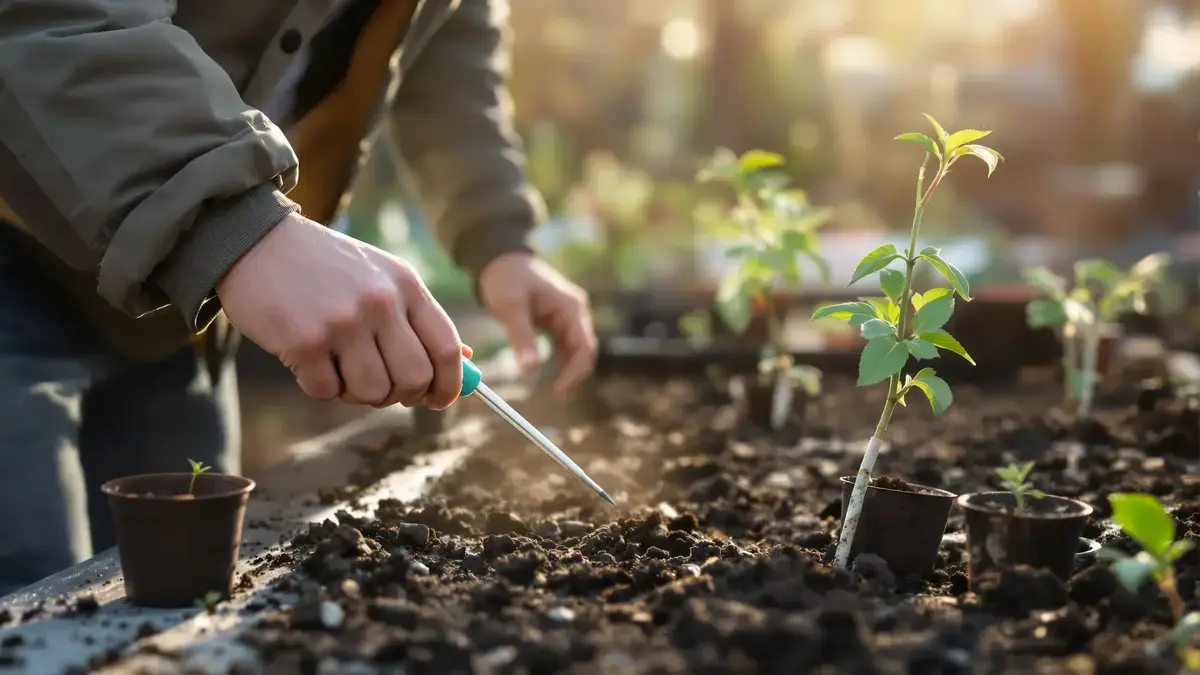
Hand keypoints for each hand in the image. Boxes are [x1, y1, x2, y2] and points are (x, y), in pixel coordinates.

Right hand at [216, 213, 466, 409]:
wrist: (256, 241)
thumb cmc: (325, 266)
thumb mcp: (382, 277)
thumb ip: (421, 319)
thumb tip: (466, 361)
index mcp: (406, 285)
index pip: (447, 348)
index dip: (448, 384)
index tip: (438, 400)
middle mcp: (381, 302)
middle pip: (414, 379)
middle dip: (400, 394)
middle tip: (381, 386)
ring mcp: (343, 322)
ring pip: (373, 392)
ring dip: (357, 392)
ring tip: (339, 367)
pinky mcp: (305, 342)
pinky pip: (327, 392)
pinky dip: (320, 386)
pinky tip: (309, 359)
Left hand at [478, 253, 596, 393]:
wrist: (499, 258)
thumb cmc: (505, 278)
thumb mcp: (510, 306)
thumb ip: (521, 336)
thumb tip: (529, 369)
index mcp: (571, 306)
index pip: (584, 346)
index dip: (576, 371)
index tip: (559, 390)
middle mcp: (575, 311)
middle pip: (585, 349)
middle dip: (575, 373)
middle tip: (558, 393)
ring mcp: (568, 315)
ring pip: (576, 349)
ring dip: (568, 368)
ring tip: (556, 389)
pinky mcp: (557, 319)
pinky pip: (565, 345)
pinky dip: (560, 360)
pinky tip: (551, 374)